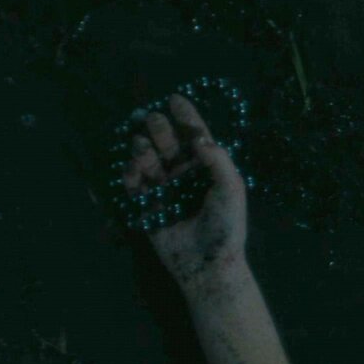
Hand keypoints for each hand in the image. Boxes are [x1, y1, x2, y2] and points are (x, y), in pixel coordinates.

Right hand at [123, 95, 249, 291]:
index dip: (185, 117)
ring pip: (148, 160)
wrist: (207, 263)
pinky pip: (134, 184)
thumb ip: (218, 162)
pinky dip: (131, 173)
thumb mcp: (231, 190)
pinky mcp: (147, 206)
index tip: (175, 99)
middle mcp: (184, 175)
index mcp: (207, 168)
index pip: (195, 136)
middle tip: (152, 119)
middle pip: (167, 143)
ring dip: (143, 149)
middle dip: (159, 129)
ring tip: (142, 145)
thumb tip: (202, 138)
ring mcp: (164, 189)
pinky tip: (133, 169)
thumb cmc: (226, 226)